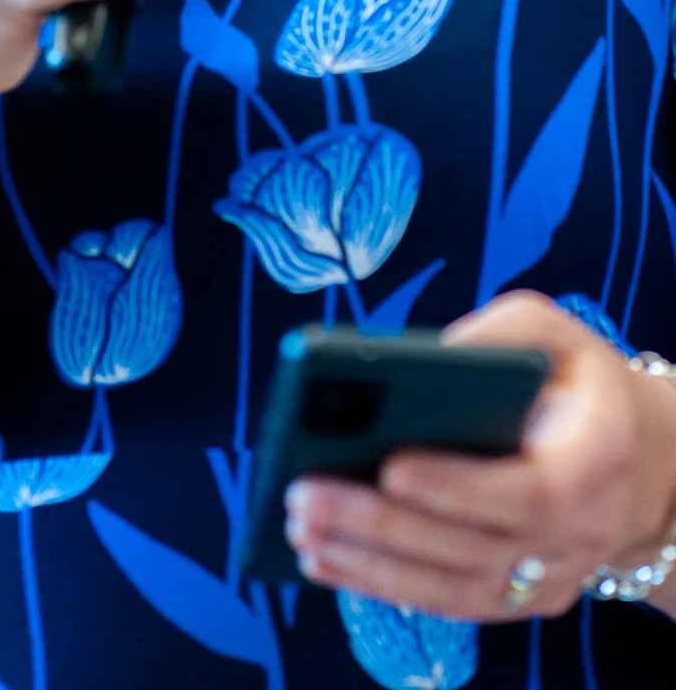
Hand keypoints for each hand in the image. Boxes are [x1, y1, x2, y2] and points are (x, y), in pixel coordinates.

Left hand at [285, 291, 675, 621]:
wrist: (636, 461)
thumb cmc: (577, 381)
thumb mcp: (555, 332)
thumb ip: (501, 333)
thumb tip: (428, 359)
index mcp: (595, 461)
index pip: (530, 492)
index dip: (460, 487)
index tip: (390, 464)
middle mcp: (578, 534)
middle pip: (474, 546)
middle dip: (381, 523)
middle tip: (304, 494)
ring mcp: (547, 577)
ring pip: (453, 587)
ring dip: (368, 562)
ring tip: (297, 527)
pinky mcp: (515, 599)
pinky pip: (446, 601)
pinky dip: (380, 585)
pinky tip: (321, 559)